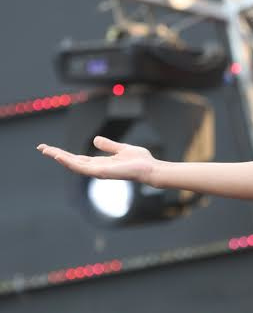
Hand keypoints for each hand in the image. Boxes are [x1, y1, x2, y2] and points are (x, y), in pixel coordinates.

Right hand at [37, 136, 157, 185]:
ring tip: (46, 150)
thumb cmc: (140, 161)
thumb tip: (95, 139)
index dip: (64, 154)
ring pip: (73, 165)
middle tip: (41, 148)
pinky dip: (71, 163)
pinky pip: (83, 168)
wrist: (150, 168)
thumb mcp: (122, 148)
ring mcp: (98, 172)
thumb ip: (108, 145)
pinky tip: (61, 157)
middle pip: (72, 161)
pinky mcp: (102, 173)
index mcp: (100, 163)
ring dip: (60, 157)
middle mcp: (96, 168)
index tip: (50, 148)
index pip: (77, 158)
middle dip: (56, 155)